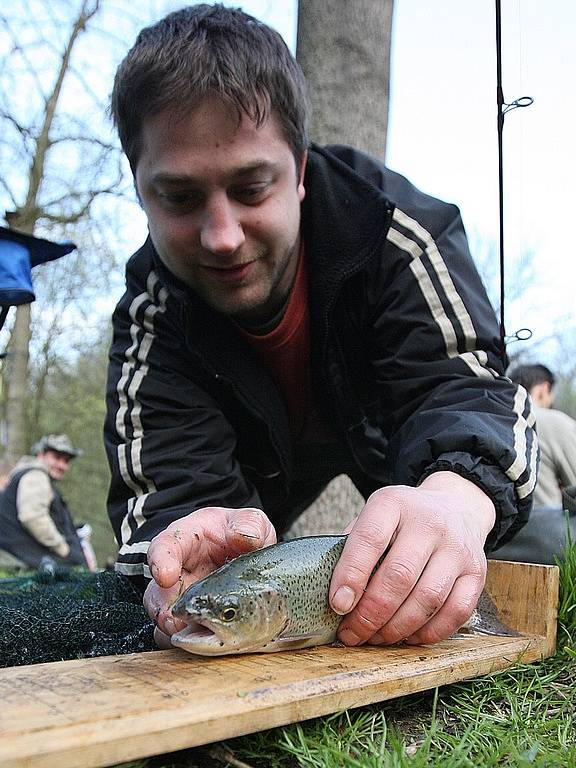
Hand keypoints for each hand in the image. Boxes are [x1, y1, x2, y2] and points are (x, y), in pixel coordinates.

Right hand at [144, 507, 276, 647]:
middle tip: (172, 620)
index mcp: (186, 540)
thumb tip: (242, 537)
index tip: (165, 574)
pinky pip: (177, 635)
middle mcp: (176, 571)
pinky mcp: (190, 619)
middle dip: (160, 606)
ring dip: (169, 628)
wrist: (246, 556)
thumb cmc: (240, 534)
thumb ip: (248, 524)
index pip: (164, 546)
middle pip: (156, 590)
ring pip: (162, 617)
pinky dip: (182, 642)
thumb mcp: (250, 522)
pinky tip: (196, 647)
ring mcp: (180, 598)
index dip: (161, 560)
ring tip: (181, 635)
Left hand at [329, 471, 495, 645]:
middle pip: (399, 576)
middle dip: (370, 613)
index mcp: (394, 503)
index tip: (338, 604)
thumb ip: (354, 546)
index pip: (370, 539)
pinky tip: (407, 637)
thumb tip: (332, 595)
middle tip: (352, 634)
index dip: (351, 575)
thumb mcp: (376, 516)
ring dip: (396, 628)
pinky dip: (428, 633)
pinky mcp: (477, 572)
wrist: (456, 507)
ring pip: (427, 599)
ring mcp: (457, 547)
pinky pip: (455, 612)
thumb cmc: (403, 520)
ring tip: (375, 639)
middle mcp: (429, 522)